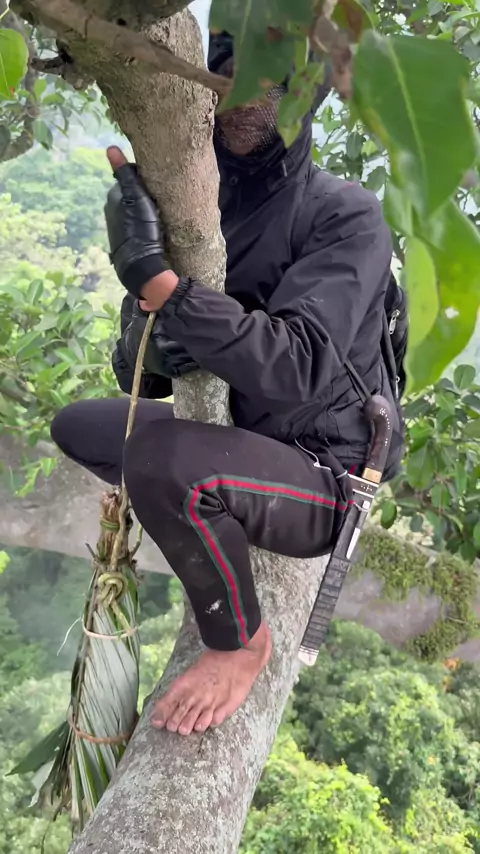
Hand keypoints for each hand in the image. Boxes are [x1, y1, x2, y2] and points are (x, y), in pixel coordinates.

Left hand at [105, 147, 176, 305]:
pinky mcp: (121, 239)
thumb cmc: (141, 227)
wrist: (139, 263)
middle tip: (161, 200)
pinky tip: (151, 229)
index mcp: (114, 195)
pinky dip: (140, 223)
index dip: (145, 178)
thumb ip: (124, 173)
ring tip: (158, 216)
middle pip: (131, 193)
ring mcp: (115, 225)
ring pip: (131, 209)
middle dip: (143, 194)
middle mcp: (110, 208)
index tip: (158, 184)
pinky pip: (133, 224)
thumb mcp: (137, 196)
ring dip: (142, 210)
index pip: (130, 177)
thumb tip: (110, 147)